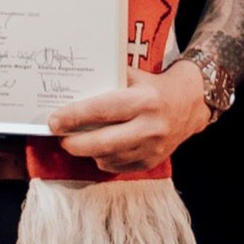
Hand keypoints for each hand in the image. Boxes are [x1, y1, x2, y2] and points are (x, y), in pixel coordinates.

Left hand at [49, 57, 221, 174]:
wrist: (189, 103)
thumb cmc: (153, 86)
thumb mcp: (132, 76)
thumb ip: (106, 81)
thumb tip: (70, 87)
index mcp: (144, 101)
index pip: (102, 111)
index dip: (74, 117)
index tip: (54, 121)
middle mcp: (150, 127)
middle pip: (103, 142)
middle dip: (74, 143)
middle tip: (59, 137)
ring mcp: (153, 148)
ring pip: (108, 157)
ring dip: (87, 152)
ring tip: (76, 141)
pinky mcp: (152, 162)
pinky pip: (118, 167)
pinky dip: (103, 159)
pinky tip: (99, 148)